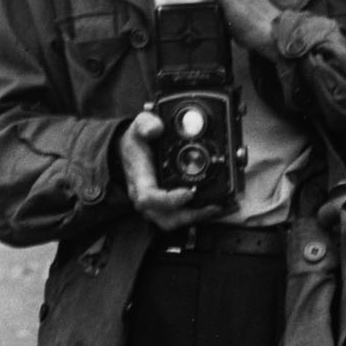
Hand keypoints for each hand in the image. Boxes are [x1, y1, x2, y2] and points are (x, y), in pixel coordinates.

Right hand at [116, 110, 205, 232]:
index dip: (170, 199)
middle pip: (165, 218)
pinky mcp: (162, 207)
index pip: (149, 198)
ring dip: (195, 217)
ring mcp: (153, 206)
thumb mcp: (138, 127)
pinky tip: (211, 207)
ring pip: (172, 222)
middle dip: (191, 215)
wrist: (128, 153)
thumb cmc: (135, 143)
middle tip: (214, 205)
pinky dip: (195, 215)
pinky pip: (178, 218)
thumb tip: (157, 127)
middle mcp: (144, 197)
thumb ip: (146, 124)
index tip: (190, 192)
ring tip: (217, 208)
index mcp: (139, 179)